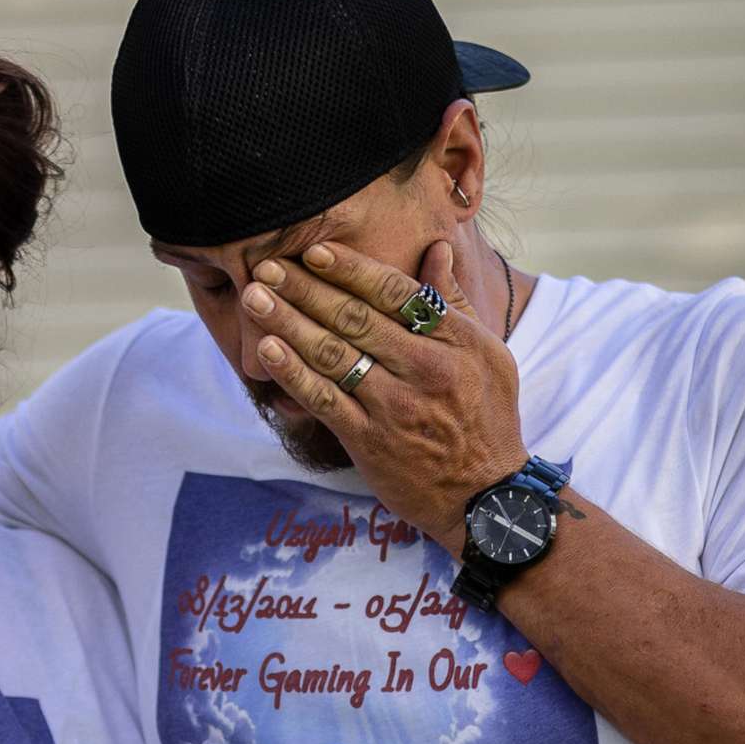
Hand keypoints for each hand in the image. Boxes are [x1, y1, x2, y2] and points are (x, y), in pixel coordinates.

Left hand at [242, 240, 528, 553]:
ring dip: (289, 323)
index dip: (350, 269)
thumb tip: (436, 246)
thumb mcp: (489, 353)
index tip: (312, 251)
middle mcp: (425, 369)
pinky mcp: (371, 442)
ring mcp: (395, 407)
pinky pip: (325, 401)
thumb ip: (453, 302)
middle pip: (354, 318)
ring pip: (333, 354)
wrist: (486, 497)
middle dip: (305, 288)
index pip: (395, 292)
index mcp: (454, 341)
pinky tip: (266, 350)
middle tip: (267, 265)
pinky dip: (293, 373)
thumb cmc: (487, 417)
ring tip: (255, 298)